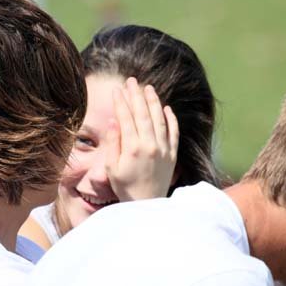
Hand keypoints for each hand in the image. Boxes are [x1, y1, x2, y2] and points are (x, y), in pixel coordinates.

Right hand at [105, 77, 178, 201]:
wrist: (147, 204)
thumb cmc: (125, 186)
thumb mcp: (112, 167)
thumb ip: (114, 143)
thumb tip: (114, 121)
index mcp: (132, 148)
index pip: (126, 118)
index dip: (121, 102)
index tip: (117, 90)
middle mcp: (149, 146)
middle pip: (142, 114)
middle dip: (136, 95)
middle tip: (131, 81)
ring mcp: (163, 149)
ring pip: (159, 119)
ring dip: (153, 102)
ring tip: (147, 88)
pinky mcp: (172, 154)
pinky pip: (173, 132)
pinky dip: (171, 119)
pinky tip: (166, 108)